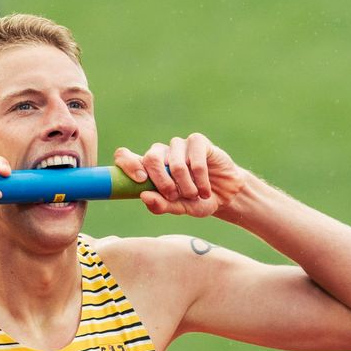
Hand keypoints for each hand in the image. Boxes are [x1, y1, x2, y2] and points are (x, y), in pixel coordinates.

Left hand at [113, 134, 249, 218]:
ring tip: (195, 195)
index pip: (125, 156)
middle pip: (150, 159)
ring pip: (175, 163)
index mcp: (149, 168)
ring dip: (186, 185)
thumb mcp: (179, 209)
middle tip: (174, 196)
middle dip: (163, 183)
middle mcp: (161, 153)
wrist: (225, 195)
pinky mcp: (197, 141)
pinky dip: (201, 179)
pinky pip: (194, 160)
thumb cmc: (197, 201)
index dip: (127, 164)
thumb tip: (144, 196)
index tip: (141, 180)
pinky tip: (205, 189)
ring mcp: (178, 146)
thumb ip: (161, 205)